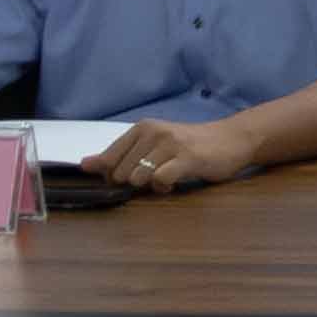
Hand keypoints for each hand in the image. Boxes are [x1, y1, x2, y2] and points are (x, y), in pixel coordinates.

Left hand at [92, 117, 258, 192]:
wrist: (231, 139)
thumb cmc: (189, 145)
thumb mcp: (152, 144)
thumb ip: (119, 155)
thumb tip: (84, 164)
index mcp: (142, 128)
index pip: (109, 159)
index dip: (114, 176)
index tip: (132, 176)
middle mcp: (154, 132)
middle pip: (122, 173)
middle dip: (134, 182)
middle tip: (155, 175)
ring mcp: (170, 144)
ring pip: (138, 177)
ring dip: (150, 186)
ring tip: (166, 178)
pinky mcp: (187, 158)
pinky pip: (160, 181)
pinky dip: (164, 188)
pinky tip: (174, 183)